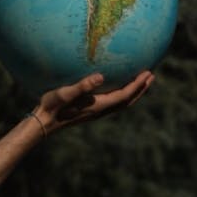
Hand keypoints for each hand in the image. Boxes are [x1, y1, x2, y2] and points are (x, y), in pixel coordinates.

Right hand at [34, 70, 153, 132]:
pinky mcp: (91, 111)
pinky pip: (112, 102)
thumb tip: (100, 76)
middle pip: (127, 101)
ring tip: (141, 81)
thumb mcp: (65, 93)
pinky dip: (121, 94)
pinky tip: (116, 85)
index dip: (137, 85)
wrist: (44, 122)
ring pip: (121, 103)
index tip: (148, 73)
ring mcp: (96, 112)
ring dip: (133, 92)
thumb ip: (82, 85)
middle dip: (141, 89)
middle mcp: (100, 110)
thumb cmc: (52, 106)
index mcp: (98, 105)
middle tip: (151, 76)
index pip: (124, 95)